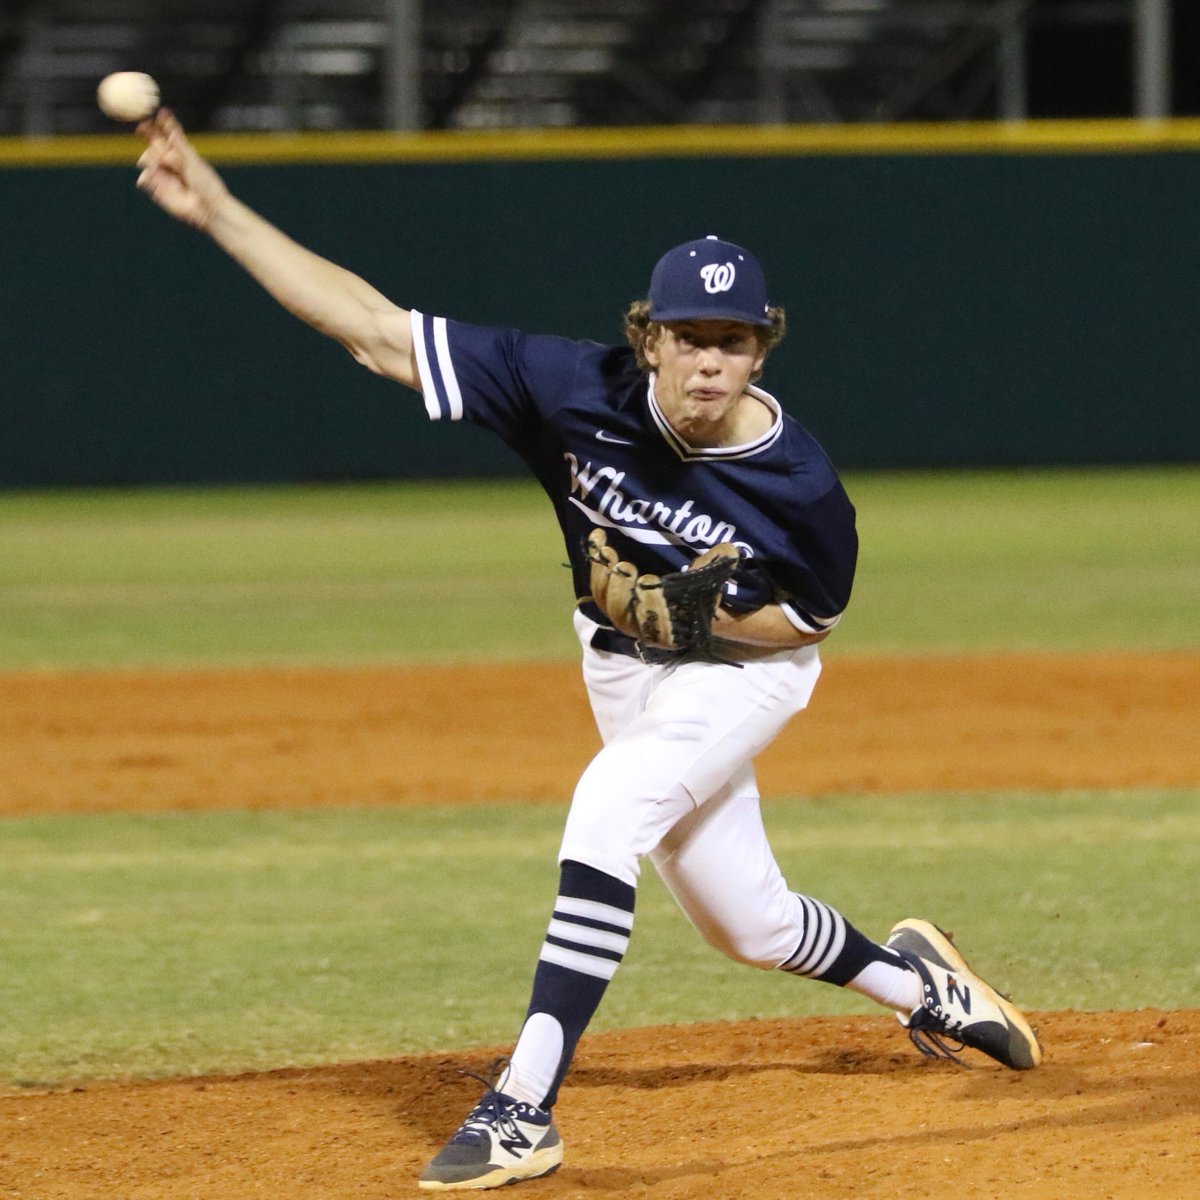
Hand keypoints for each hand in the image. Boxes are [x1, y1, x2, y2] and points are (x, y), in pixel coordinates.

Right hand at [136, 109, 228, 230]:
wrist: (208, 208)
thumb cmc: (206, 185)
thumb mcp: (192, 160)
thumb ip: (180, 145)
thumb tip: (170, 128)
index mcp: (179, 153)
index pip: (164, 135)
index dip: (156, 125)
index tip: (150, 117)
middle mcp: (169, 162)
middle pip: (153, 144)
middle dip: (147, 135)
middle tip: (142, 128)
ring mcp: (162, 175)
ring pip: (147, 160)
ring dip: (150, 157)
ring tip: (161, 163)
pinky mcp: (157, 189)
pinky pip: (145, 179)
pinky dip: (146, 176)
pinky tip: (150, 176)